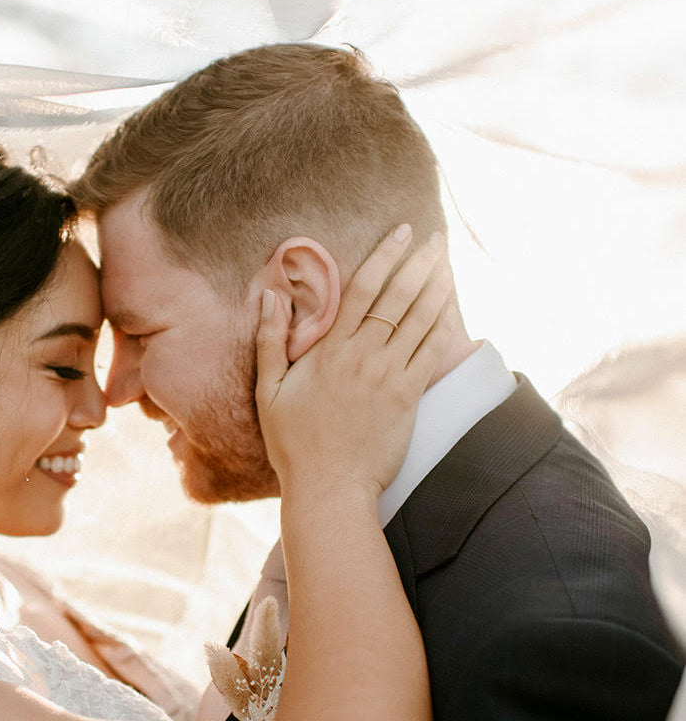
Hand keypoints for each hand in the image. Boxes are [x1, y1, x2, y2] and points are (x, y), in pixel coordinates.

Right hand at [256, 226, 451, 499]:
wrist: (329, 487)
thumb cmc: (293, 442)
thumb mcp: (268, 390)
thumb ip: (270, 339)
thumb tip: (270, 295)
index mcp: (330, 350)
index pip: (362, 289)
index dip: (384, 256)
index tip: (400, 233)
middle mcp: (364, 356)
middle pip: (399, 297)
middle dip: (420, 263)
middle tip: (435, 238)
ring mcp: (390, 377)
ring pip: (421, 321)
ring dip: (438, 288)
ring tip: (448, 263)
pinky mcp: (408, 398)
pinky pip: (432, 354)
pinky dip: (444, 328)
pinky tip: (452, 309)